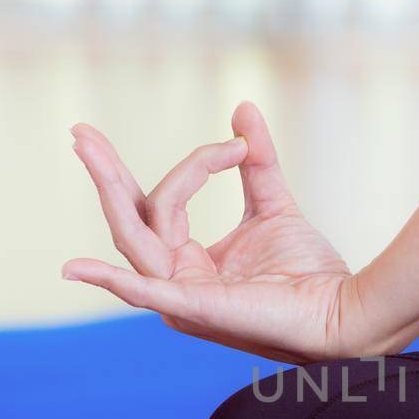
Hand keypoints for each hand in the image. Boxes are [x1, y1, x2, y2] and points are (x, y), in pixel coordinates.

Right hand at [63, 102, 378, 363]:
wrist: (343, 310)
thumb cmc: (310, 273)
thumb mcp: (274, 204)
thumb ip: (254, 161)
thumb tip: (241, 108)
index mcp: (189, 261)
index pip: (164, 202)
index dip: (194, 165)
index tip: (234, 145)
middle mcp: (176, 280)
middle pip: (130, 219)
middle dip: (105, 173)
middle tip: (80, 132)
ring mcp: (181, 299)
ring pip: (133, 238)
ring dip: (110, 190)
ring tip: (88, 148)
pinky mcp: (195, 311)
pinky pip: (145, 293)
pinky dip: (110, 281)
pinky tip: (75, 269)